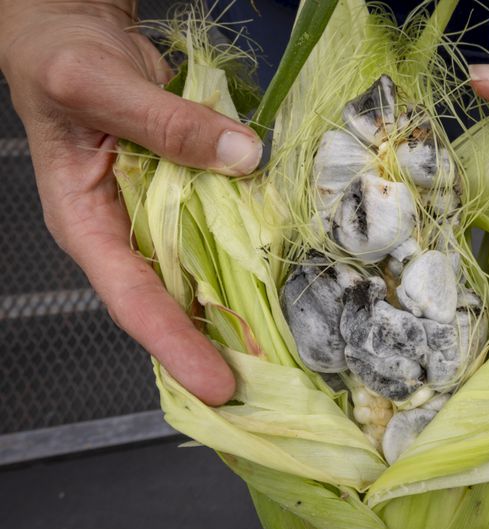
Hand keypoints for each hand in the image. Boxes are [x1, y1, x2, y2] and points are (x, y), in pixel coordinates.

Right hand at [0, 0, 263, 404]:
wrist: (75, 34)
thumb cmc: (60, 60)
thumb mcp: (98, 86)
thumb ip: (167, 123)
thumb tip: (242, 155)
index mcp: (84, 222)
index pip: (131, 298)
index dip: (175, 343)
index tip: (218, 382)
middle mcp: (123, 231)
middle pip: (170, 302)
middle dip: (213, 345)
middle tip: (265, 385)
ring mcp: (157, 216)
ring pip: (199, 273)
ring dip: (235, 311)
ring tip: (280, 353)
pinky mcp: (186, 196)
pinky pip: (218, 232)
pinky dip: (245, 254)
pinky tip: (280, 279)